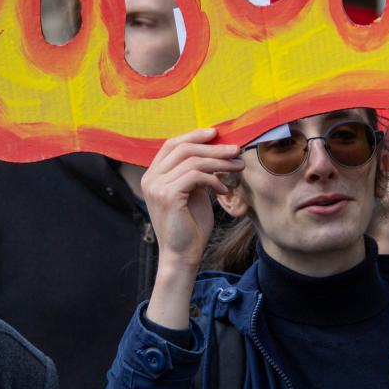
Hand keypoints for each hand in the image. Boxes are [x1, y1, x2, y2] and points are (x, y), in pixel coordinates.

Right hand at [142, 128, 242, 329]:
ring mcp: (156, 186)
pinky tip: (224, 190)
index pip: (171, 145)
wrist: (182, 255)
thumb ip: (196, 173)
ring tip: (238, 166)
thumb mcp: (193, 193)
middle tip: (236, 149)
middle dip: (212, 147)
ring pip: (192, 161)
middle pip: (182, 148)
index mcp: (153, 175)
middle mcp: (150, 178)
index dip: (194, 136)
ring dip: (219, 162)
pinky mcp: (167, 195)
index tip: (216, 133)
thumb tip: (215, 151)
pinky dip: (214, 180)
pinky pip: (195, 176)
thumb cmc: (190, 226)